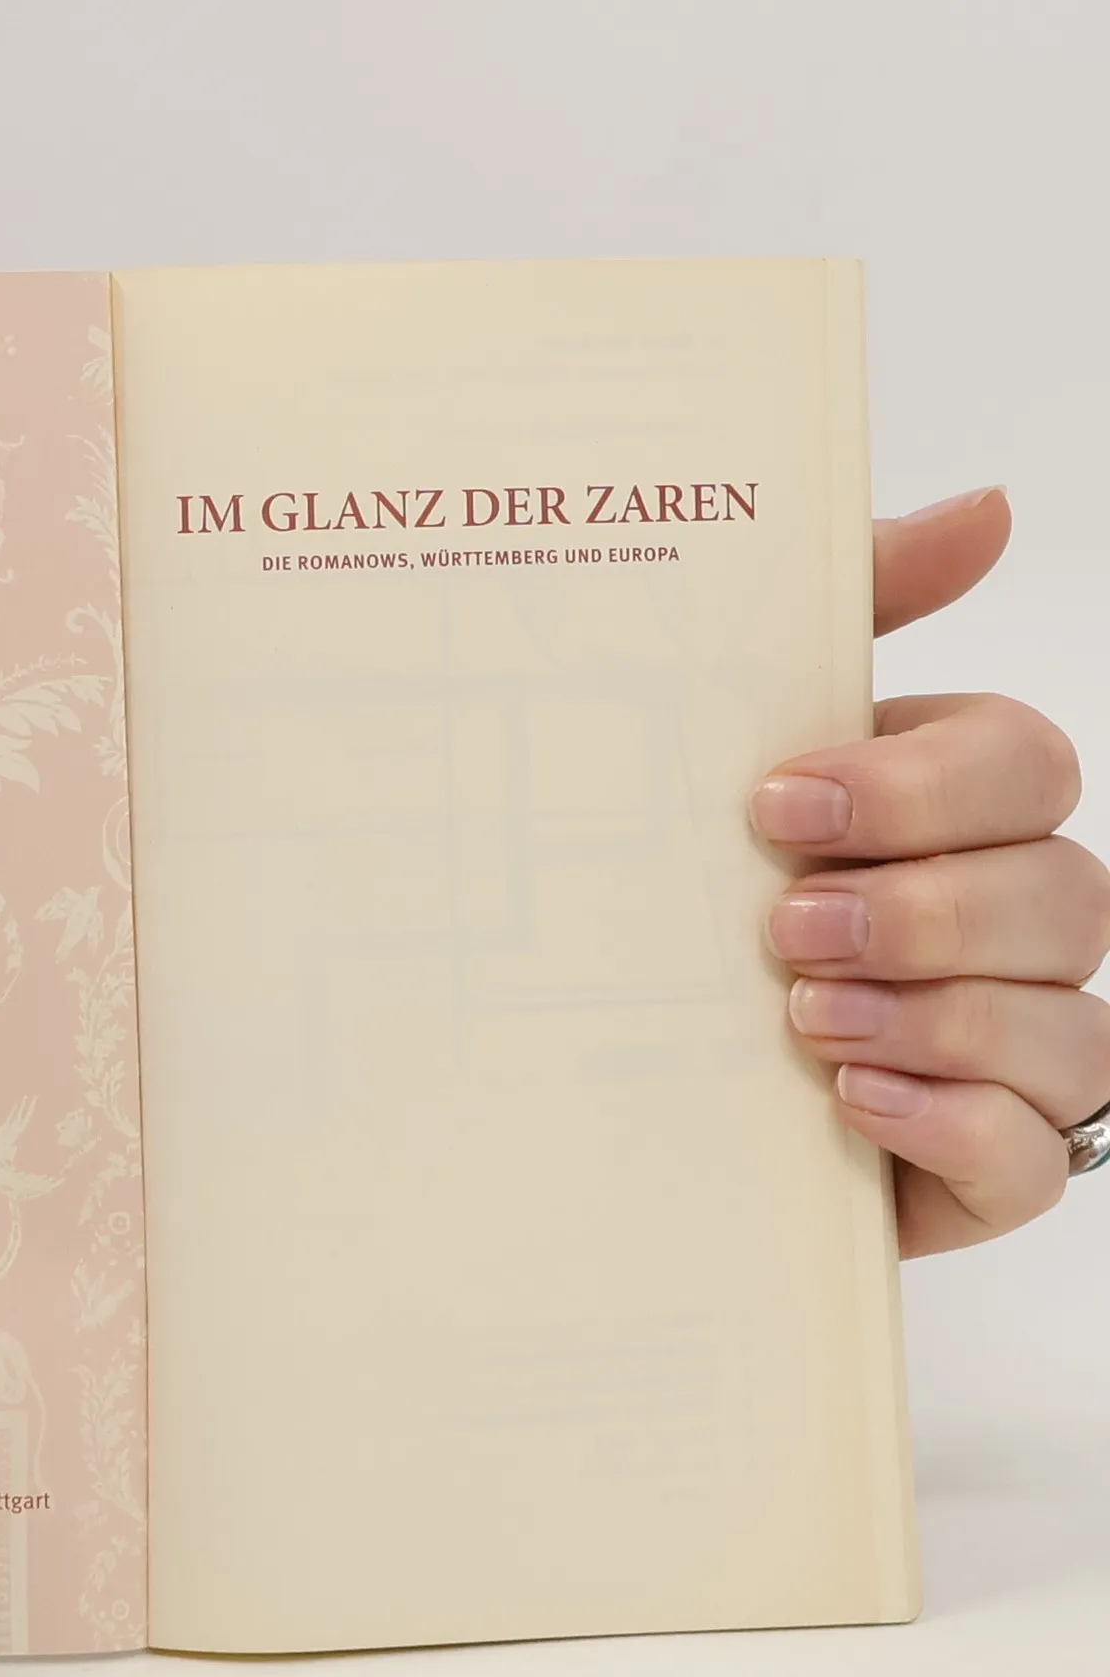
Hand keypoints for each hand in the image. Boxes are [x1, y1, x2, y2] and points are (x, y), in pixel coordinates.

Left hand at [751, 486, 1107, 1255]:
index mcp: (957, 814)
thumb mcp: (736, 741)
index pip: (1026, 767)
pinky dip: (952, 1128)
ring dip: (935, 1019)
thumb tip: (989, 508)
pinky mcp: (985, 1168)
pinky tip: (850, 1105)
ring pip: (1068, 1031)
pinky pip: (1036, 1157)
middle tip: (785, 927)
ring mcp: (1014, 1052)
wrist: (612, 1071)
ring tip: (802, 1019)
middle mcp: (1011, 925)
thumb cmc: (693, 897)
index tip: (774, 806)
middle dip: (924, 912)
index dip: (918, 785)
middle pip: (1062, 895)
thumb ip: (856, 614)